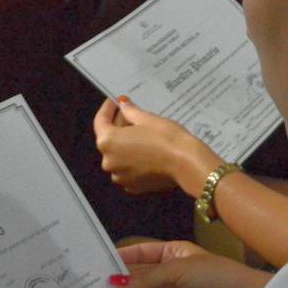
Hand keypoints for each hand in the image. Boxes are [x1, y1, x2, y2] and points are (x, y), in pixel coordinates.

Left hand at [93, 97, 221, 195]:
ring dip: (126, 145)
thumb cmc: (165, 137)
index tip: (114, 101)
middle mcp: (108, 161)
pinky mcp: (133, 187)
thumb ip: (130, 111)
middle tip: (132, 115)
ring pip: (119, 156)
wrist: (186, 163)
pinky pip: (129, 170)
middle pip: (109, 140)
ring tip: (142, 135)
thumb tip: (122, 105)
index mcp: (107, 142)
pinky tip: (147, 152)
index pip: (101, 121)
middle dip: (119, 127)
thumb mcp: (146, 119)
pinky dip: (134, 161)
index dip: (107, 108)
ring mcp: (120, 176)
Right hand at [115, 240, 272, 287]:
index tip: (101, 260)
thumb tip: (116, 283)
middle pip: (140, 274)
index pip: (142, 252)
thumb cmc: (210, 273)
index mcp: (172, 251)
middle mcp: (170, 271)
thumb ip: (146, 278)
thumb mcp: (176, 269)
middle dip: (121, 278)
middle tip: (95, 280)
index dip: (123, 256)